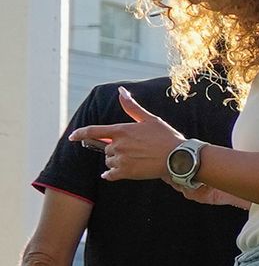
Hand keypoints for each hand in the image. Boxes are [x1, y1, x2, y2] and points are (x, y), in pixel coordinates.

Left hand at [68, 91, 184, 181]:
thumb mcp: (150, 119)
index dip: (80, 133)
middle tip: (133, 151)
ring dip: (116, 161)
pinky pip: (110, 175)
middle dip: (115, 150)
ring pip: (109, 161)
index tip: (72, 136)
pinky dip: (109, 175)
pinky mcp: (126, 172)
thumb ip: (131, 106)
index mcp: (121, 131)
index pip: (93, 131)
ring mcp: (121, 159)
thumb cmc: (166, 137)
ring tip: (133, 160)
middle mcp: (118, 145)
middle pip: (106, 149)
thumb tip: (121, 91)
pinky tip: (110, 175)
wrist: (178, 157)